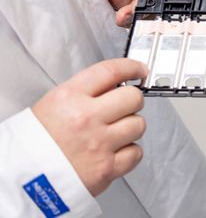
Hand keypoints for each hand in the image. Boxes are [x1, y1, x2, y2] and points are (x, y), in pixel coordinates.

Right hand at [31, 59, 147, 196]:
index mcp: (68, 98)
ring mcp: (99, 143)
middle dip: (131, 101)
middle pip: (133, 98)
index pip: (110, 71)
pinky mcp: (107, 168)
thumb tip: (114, 85)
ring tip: (114, 133)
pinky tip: (115, 151)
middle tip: (124, 107)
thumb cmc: (33, 145)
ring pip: (138, 125)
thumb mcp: (51, 105)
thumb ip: (83, 93)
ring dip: (131, 127)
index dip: (131, 67)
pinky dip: (130, 152)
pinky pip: (136, 153)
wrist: (21, 181)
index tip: (139, 70)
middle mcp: (86, 118)